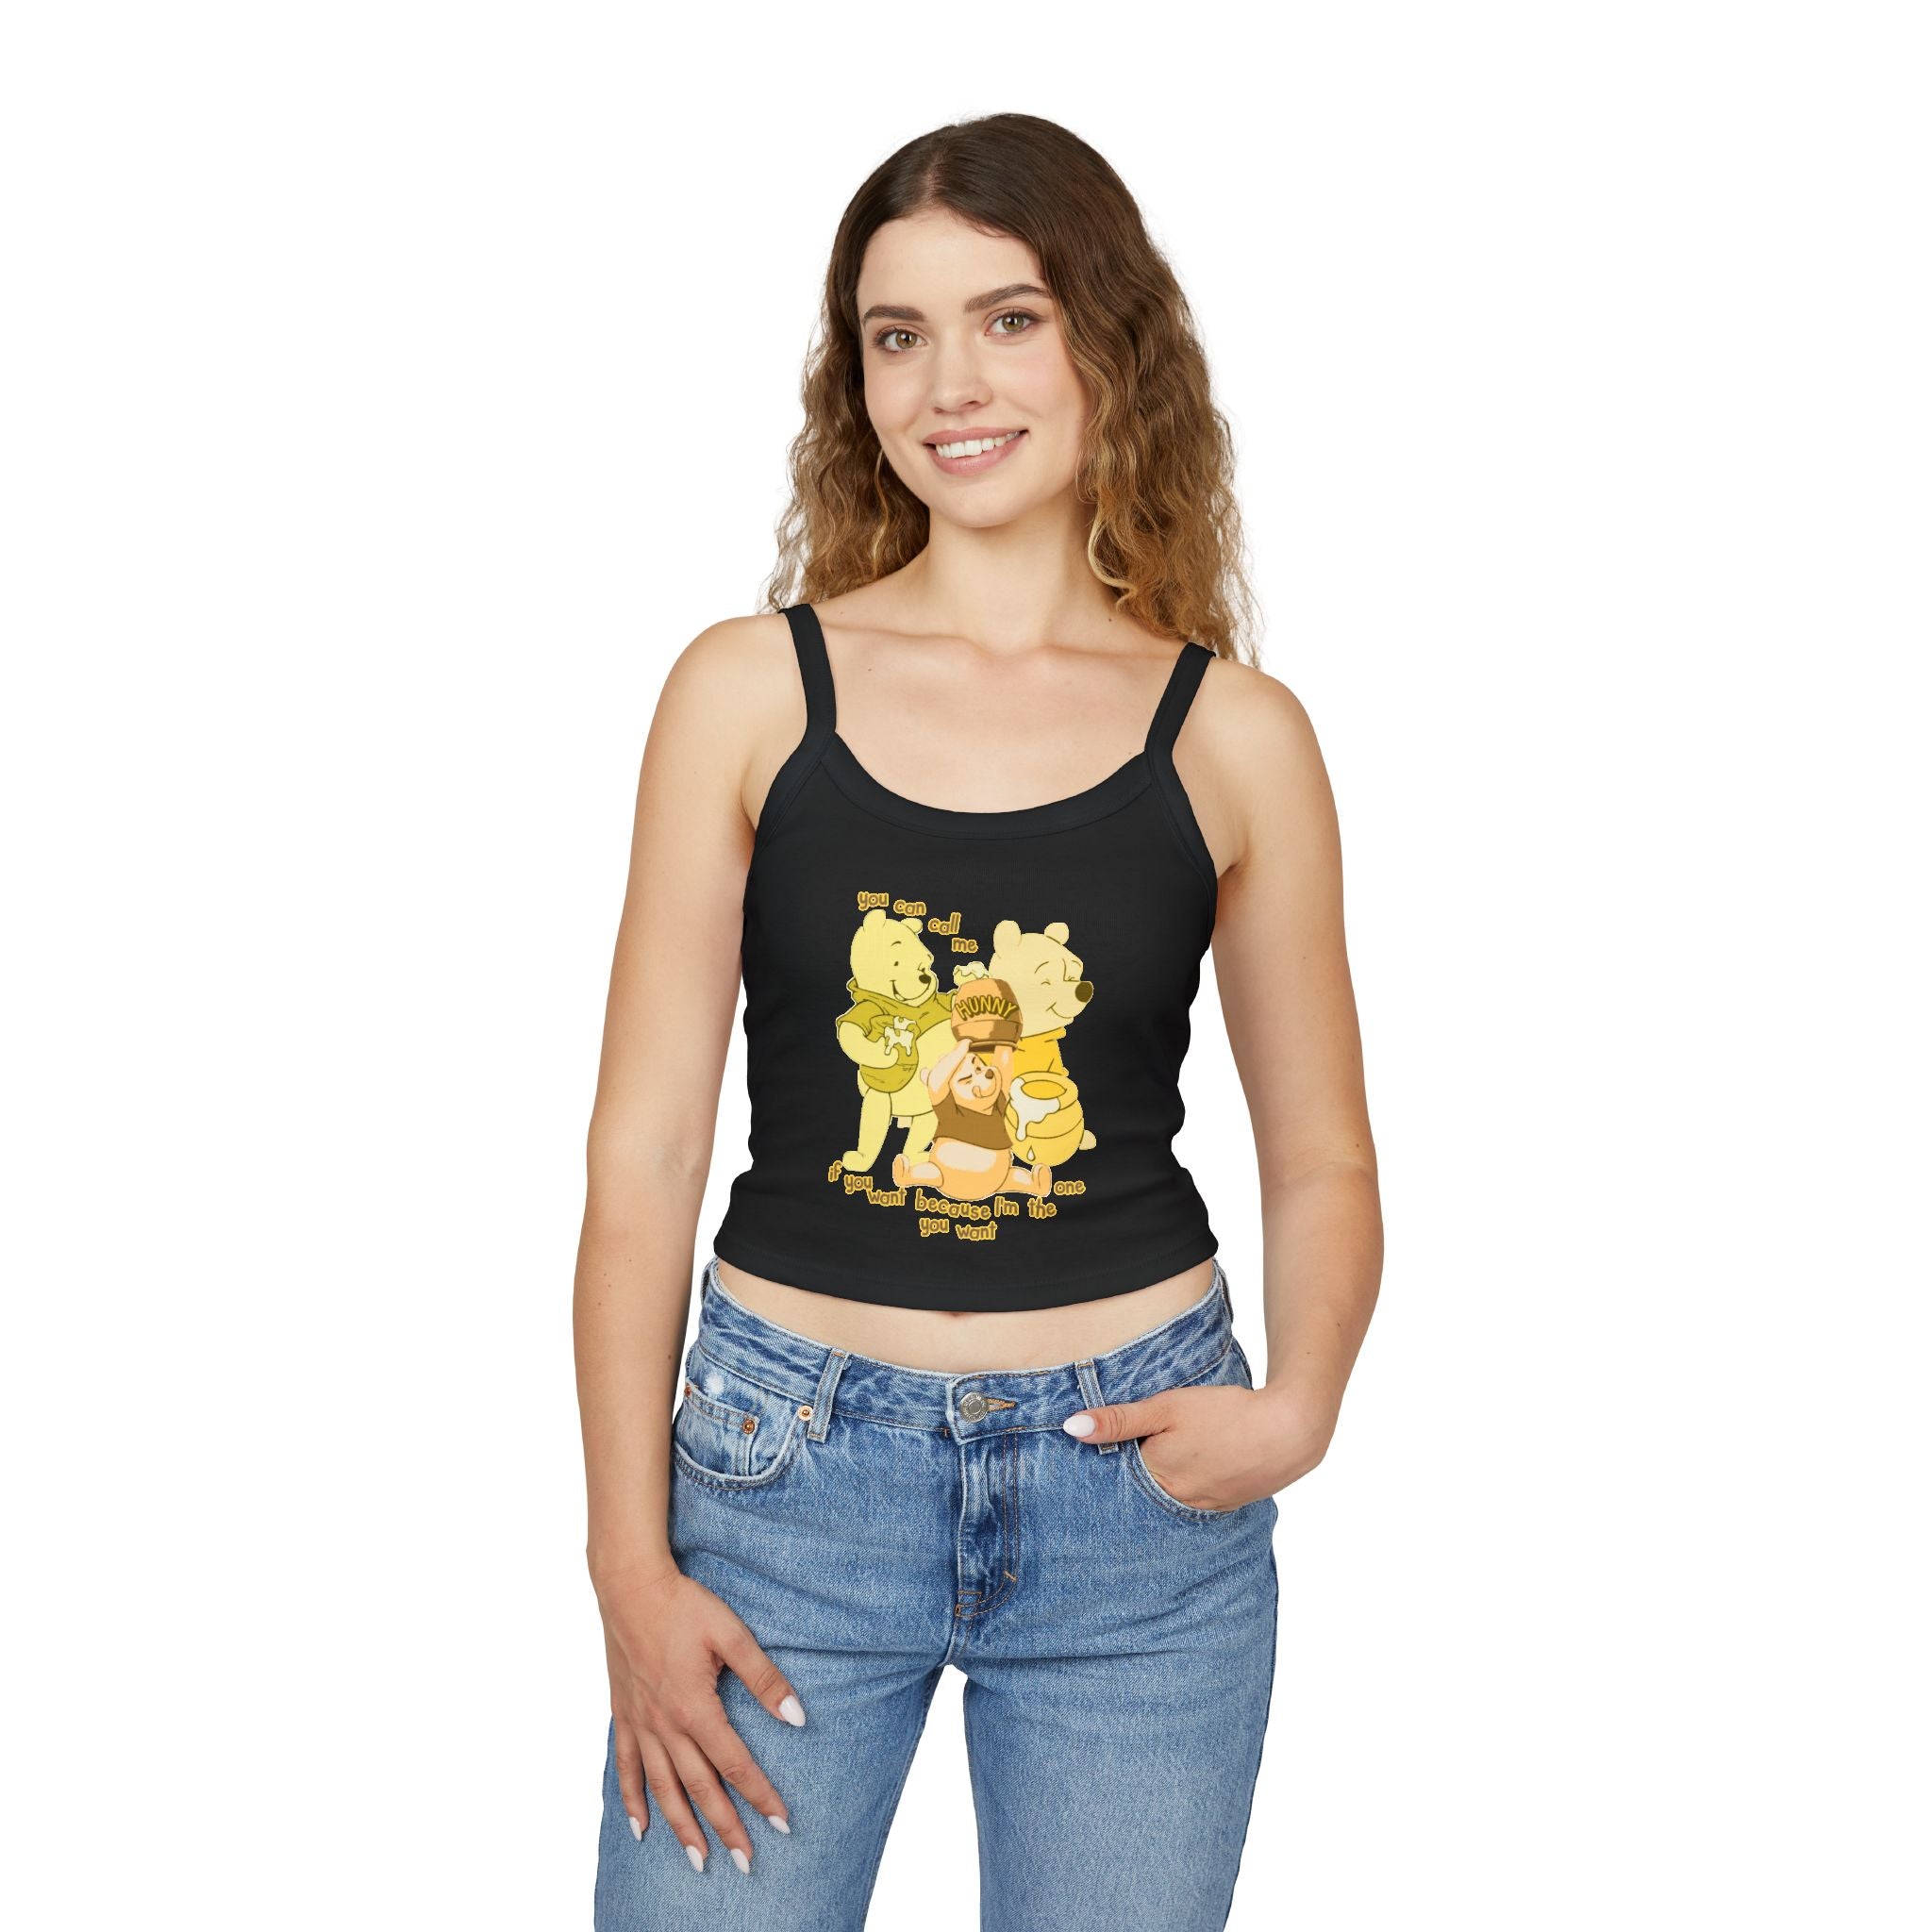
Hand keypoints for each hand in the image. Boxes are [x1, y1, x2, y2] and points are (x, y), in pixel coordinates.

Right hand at [597, 1563, 803, 1873]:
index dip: (760, 1795)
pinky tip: (640, 1828)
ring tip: (699, 1861)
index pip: (734, 1764)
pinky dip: (631, 1801)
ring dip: (681, 1828)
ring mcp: (640, 1723)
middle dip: (725, 1828)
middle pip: (699, 1788)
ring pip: (662, 1788)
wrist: (629, 1586)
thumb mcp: (732, 1634)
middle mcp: (665, 1725)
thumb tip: (798, 1716)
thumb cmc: (684, 1605)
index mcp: (695, 1708)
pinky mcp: (622, 1714)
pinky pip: (625, 1767)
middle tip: (747, 1862)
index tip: (782, 1823)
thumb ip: (764, 1678)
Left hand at [1062, 1379, 1328, 1511]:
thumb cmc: (1225, 1414)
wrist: (1289, 1430)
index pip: (1115, 1480)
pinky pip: (1195, 1500)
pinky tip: (1196, 1467)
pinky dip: (1188, 1487)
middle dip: (1131, 1478)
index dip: (1106, 1464)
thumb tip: (1071, 1427)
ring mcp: (1204, 1507)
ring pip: (1168, 1498)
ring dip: (1162, 1483)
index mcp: (1156, 1479)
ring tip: (1165, 1459)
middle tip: (1129, 1457)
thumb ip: (1119, 1420)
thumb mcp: (1166, 1407)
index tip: (1096, 1454)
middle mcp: (1177, 1503)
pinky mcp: (1226, 1505)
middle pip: (1141, 1493)